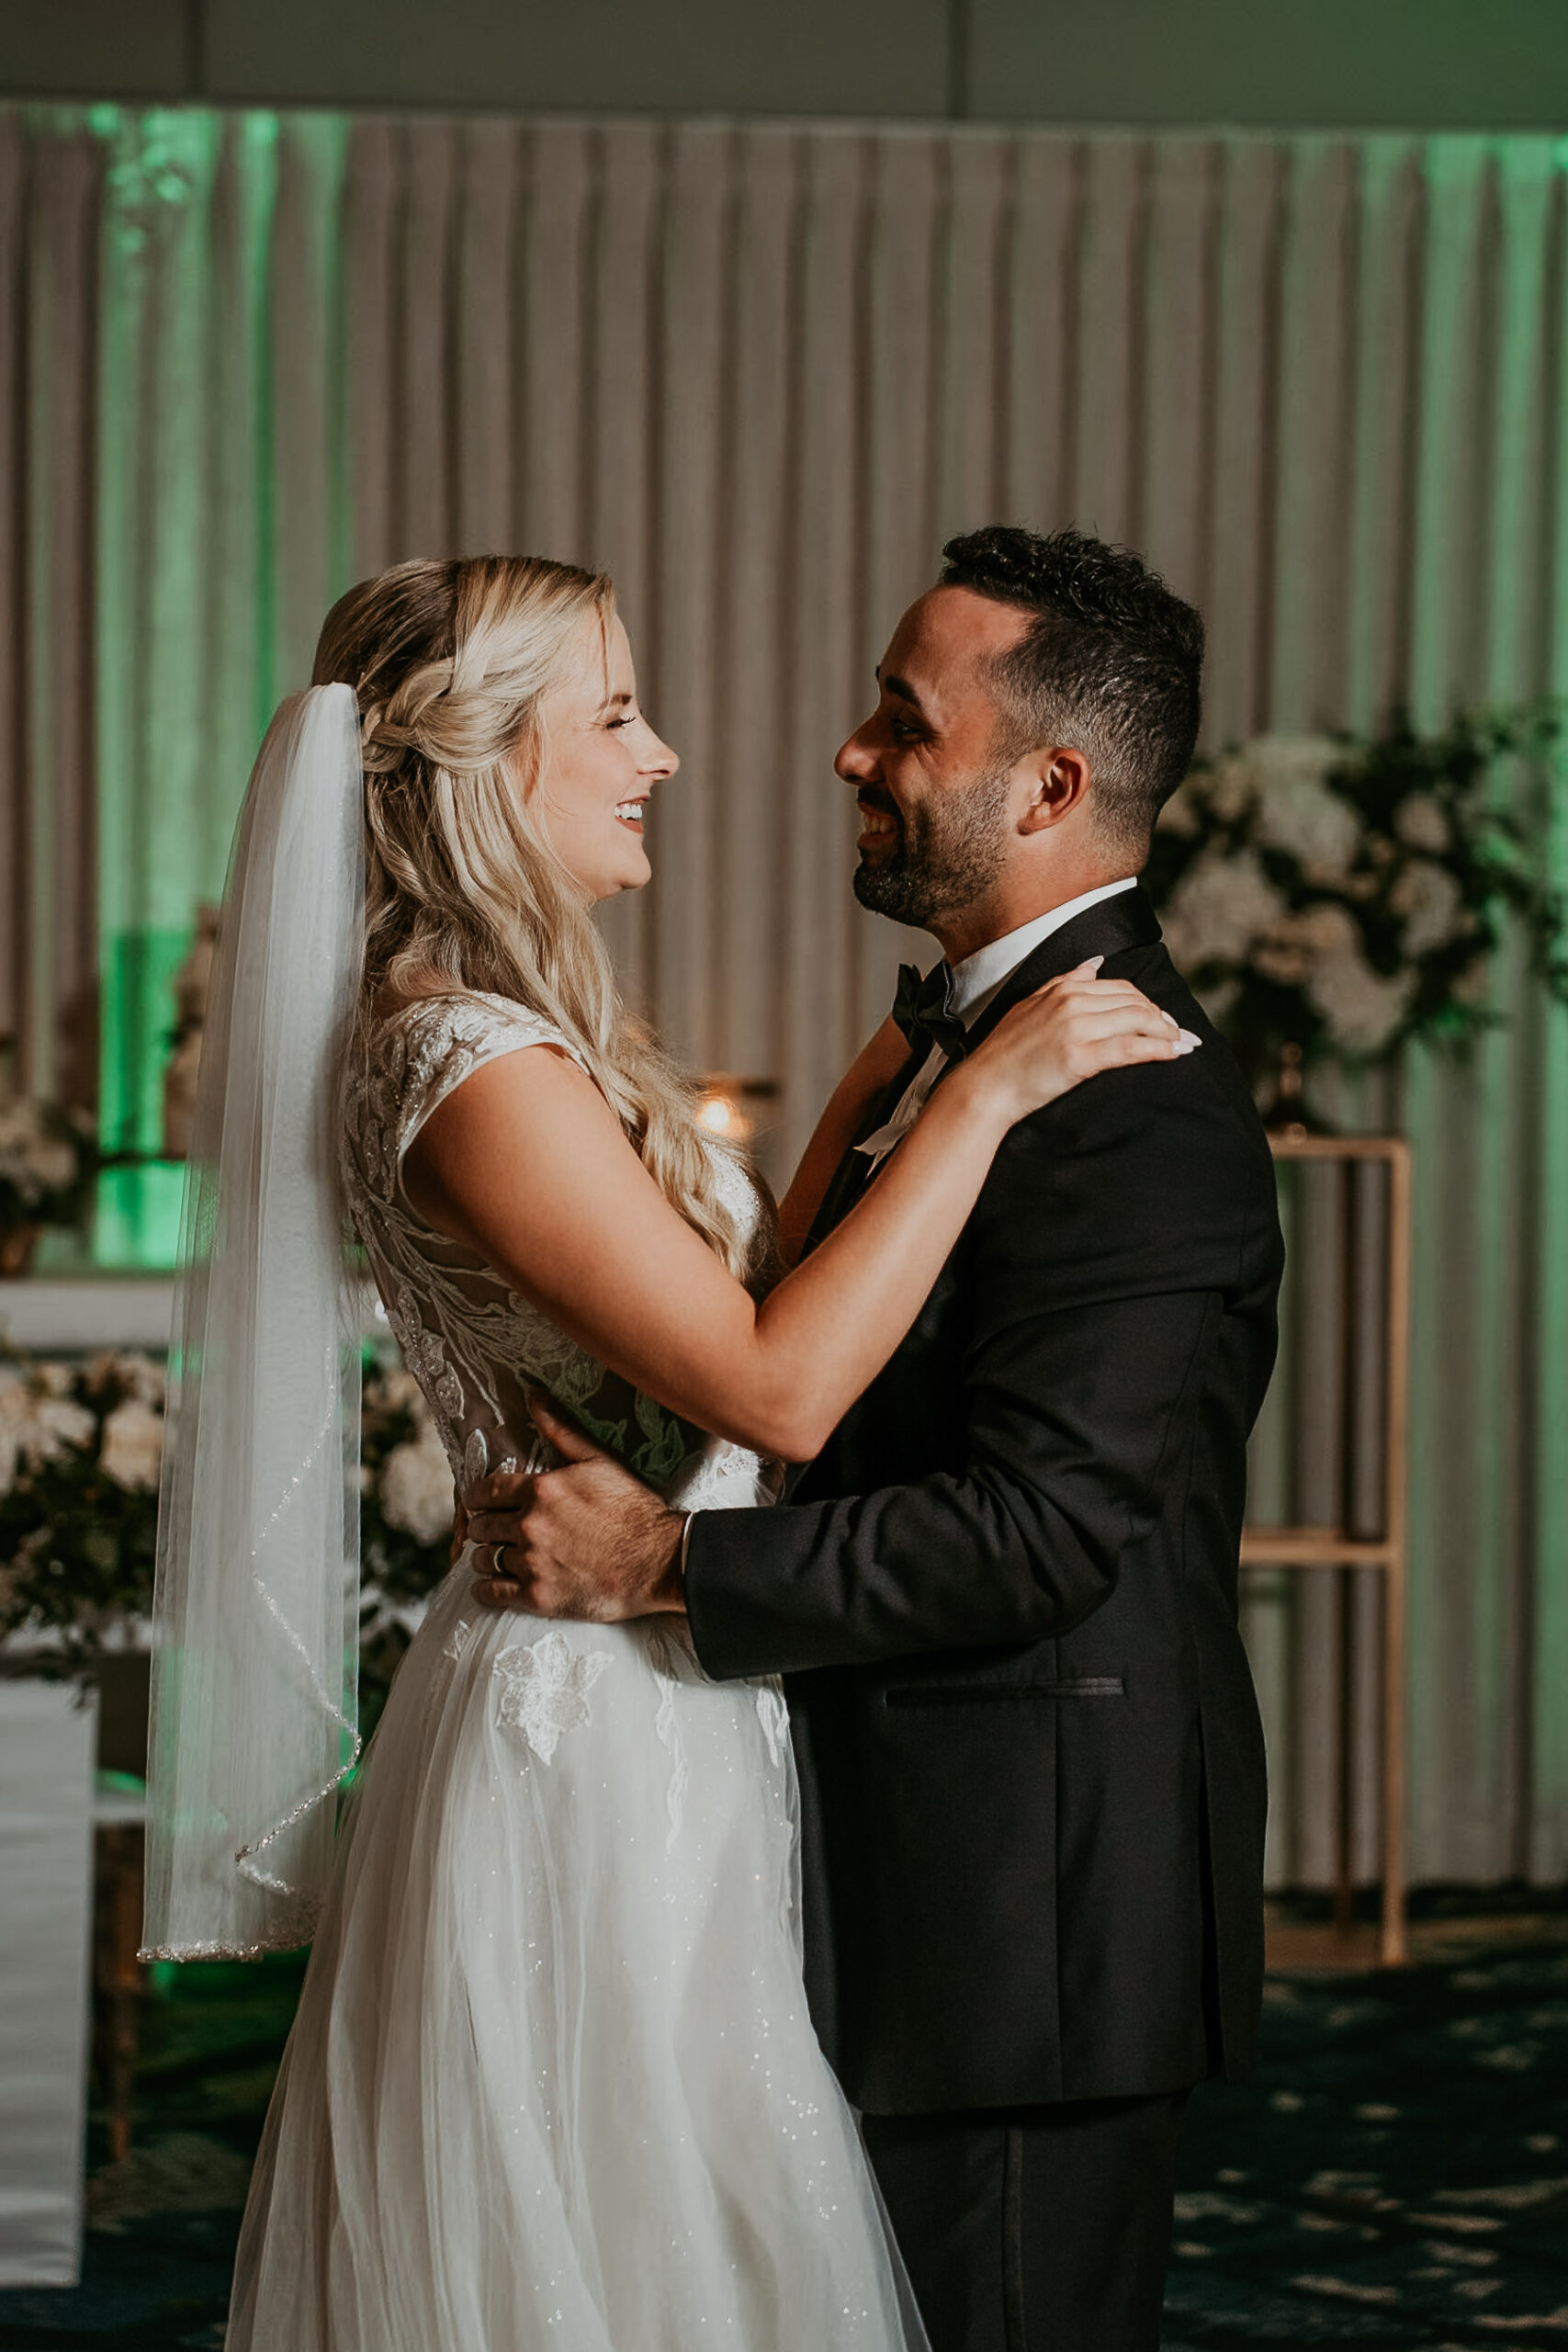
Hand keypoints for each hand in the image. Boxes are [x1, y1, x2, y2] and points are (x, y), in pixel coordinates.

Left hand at [463, 1394, 686, 1620]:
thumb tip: (532, 1395)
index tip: (476, 1502)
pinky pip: (493, 1593)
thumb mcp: (599, 1461)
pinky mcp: (539, 1597)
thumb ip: (560, 1430)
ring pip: (485, 1558)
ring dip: (485, 1556)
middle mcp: (530, 1525)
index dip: (477, 1497)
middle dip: (484, 1526)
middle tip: (491, 1530)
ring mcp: (533, 1563)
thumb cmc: (634, 1509)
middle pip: (483, 1526)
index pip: (487, 1491)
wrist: (660, 1560)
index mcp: (540, 1490)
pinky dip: (485, 1590)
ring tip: (493, 1557)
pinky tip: (488, 1586)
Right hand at [962, 957, 1197, 1126]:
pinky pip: (1130, 1048)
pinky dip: (1158, 1049)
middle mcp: (1071, 1003)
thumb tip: (1095, 963)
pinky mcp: (1080, 1057)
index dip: (1147, 1002)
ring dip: (1168, 1032)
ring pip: (1137, 1020)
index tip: (1163, 1018)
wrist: (985, 1087)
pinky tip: (1174, 1054)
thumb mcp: (1031, 1005)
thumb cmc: (1005, 1053)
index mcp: (1062, 989)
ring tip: (1183, 1044)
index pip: (1119, 988)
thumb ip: (1065, 981)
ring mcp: (1076, 1029)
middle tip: (1179, 1033)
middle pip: (1134, 1001)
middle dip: (1162, 1017)